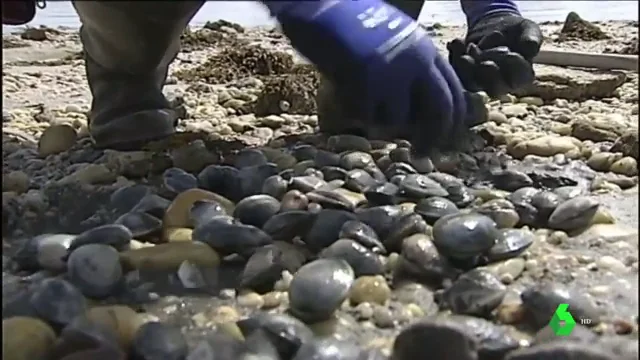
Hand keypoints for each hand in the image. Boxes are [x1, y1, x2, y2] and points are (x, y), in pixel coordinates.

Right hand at [269, 0, 484, 153]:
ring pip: (397, 119)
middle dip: (433, 137)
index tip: (445, 139)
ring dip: (378, 120)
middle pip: (440, 110)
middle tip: (423, 154)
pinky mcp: (367, 83)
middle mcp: (416, 62)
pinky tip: (342, 91)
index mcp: (425, 49)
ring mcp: (392, 73)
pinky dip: (354, 112)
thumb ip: (408, 69)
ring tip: (359, 99)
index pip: (454, 91)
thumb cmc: (350, 25)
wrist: (322, 9)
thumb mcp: (393, 42)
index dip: (453, 120)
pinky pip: (365, 116)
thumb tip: (415, 111)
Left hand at [448, 13, 542, 97]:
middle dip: (489, 73)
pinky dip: (454, 56)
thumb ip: (531, 39)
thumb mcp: (528, 30)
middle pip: (494, 88)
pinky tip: (457, 42)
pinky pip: (456, 73)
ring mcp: (480, 82)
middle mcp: (501, 85)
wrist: (496, 25)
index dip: (514, 68)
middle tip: (486, 57)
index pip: (519, 79)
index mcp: (521, 77)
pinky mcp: (464, 76)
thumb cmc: (517, 31)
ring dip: (468, 67)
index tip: (511, 53)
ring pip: (472, 83)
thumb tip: (530, 47)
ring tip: (470, 47)